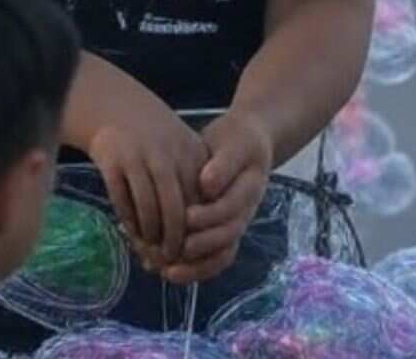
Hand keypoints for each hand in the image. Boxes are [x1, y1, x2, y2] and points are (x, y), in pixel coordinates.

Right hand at [85, 100, 207, 270]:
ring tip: (149, 250)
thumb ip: (190, 190)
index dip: (196, 231)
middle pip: (175, 210)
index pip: (199, 202)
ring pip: (148, 209)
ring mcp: (139, 157)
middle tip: (168, 260)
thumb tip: (195, 237)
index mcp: (192, 154)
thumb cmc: (157, 141)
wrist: (117, 109)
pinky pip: (123, 202)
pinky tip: (132, 233)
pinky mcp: (113, 161)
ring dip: (149, 236)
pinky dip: (129, 223)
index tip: (191, 251)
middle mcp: (168, 155)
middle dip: (172, 241)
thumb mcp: (183, 155)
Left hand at [163, 110, 272, 283]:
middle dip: (200, 245)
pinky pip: (211, 260)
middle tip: (174, 249)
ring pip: (220, 255)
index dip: (210, 216)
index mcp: (249, 190)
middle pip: (227, 236)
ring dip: (196, 267)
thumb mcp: (235, 144)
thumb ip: (224, 164)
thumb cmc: (238, 143)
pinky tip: (168, 273)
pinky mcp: (218, 232)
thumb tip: (206, 185)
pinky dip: (193, 270)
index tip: (186, 216)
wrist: (245, 146)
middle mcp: (244, 213)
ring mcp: (233, 226)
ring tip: (166, 271)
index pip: (232, 208)